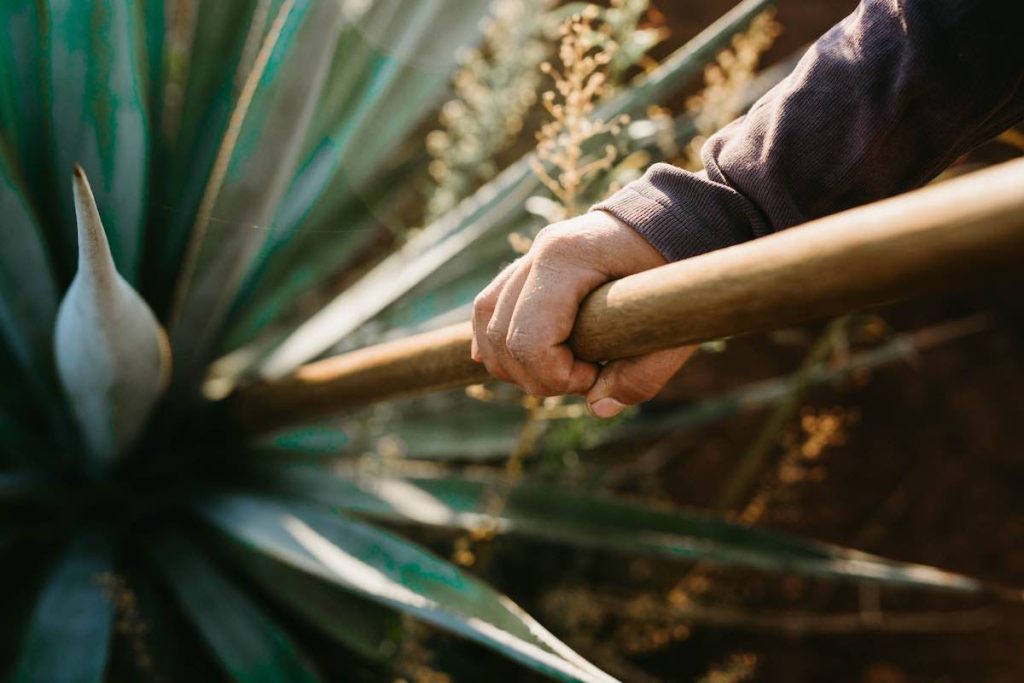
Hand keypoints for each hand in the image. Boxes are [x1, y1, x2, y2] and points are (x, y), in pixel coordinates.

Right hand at [471, 210, 695, 417]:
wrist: (682, 218)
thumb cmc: (680, 268)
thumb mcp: (674, 325)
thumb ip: (642, 374)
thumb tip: (598, 407)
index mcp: (567, 259)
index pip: (528, 340)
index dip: (555, 376)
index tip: (595, 376)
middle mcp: (538, 253)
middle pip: (501, 338)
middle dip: (536, 376)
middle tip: (586, 378)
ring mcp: (530, 256)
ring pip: (487, 322)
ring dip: (512, 363)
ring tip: (560, 372)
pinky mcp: (529, 266)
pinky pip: (490, 307)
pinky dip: (497, 340)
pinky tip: (518, 362)